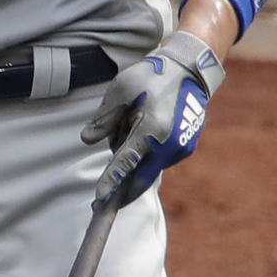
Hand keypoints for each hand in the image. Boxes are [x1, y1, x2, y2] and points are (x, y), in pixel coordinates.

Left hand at [84, 31, 222, 204]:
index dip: (111, 181)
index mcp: (153, 129)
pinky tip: (141, 128)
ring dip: (133, 162)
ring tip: (129, 124)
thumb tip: (87, 139)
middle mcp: (170, 144)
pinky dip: (146, 154)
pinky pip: (159, 159)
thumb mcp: (121, 90)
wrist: (189, 69)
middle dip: (122, 192)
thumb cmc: (152, 76)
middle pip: (141, 179)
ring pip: (148, 167)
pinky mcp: (186, 148)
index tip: (99, 198)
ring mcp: (181, 148)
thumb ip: (105, 118)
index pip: (126, 162)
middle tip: (100, 207)